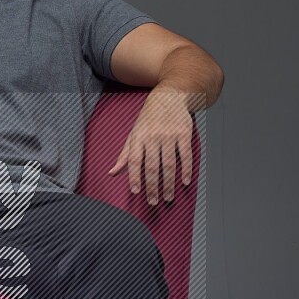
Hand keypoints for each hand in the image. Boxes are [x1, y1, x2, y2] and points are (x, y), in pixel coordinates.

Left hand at [108, 87, 192, 204]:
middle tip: (153, 202)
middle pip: (152, 166)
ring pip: (169, 164)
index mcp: (138, 137)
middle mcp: (153, 136)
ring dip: (169, 184)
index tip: (136, 192)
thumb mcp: (133, 133)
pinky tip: (184, 182)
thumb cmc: (148, 118)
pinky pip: (185, 155)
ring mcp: (170, 135)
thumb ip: (125, 155)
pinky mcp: (184, 133)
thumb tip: (112, 173)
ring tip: (167, 198)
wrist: (170, 96)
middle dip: (152, 187)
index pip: (135, 161)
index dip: (134, 177)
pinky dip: (186, 170)